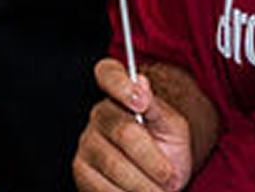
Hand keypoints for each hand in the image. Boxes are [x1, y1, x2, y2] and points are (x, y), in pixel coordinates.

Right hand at [75, 59, 196, 191]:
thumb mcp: (171, 125)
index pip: (109, 74)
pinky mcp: (82, 171)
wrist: (160, 173)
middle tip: (172, 179)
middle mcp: (99, 114)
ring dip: (143, 185)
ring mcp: (87, 142)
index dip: (122, 86)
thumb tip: (141, 82)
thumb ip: (157, 107)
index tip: (141, 102)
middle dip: (153, 161)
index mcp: (120, 92)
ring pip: (114, 165)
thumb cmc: (166, 145)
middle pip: (124, 132)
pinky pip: (103, 187)